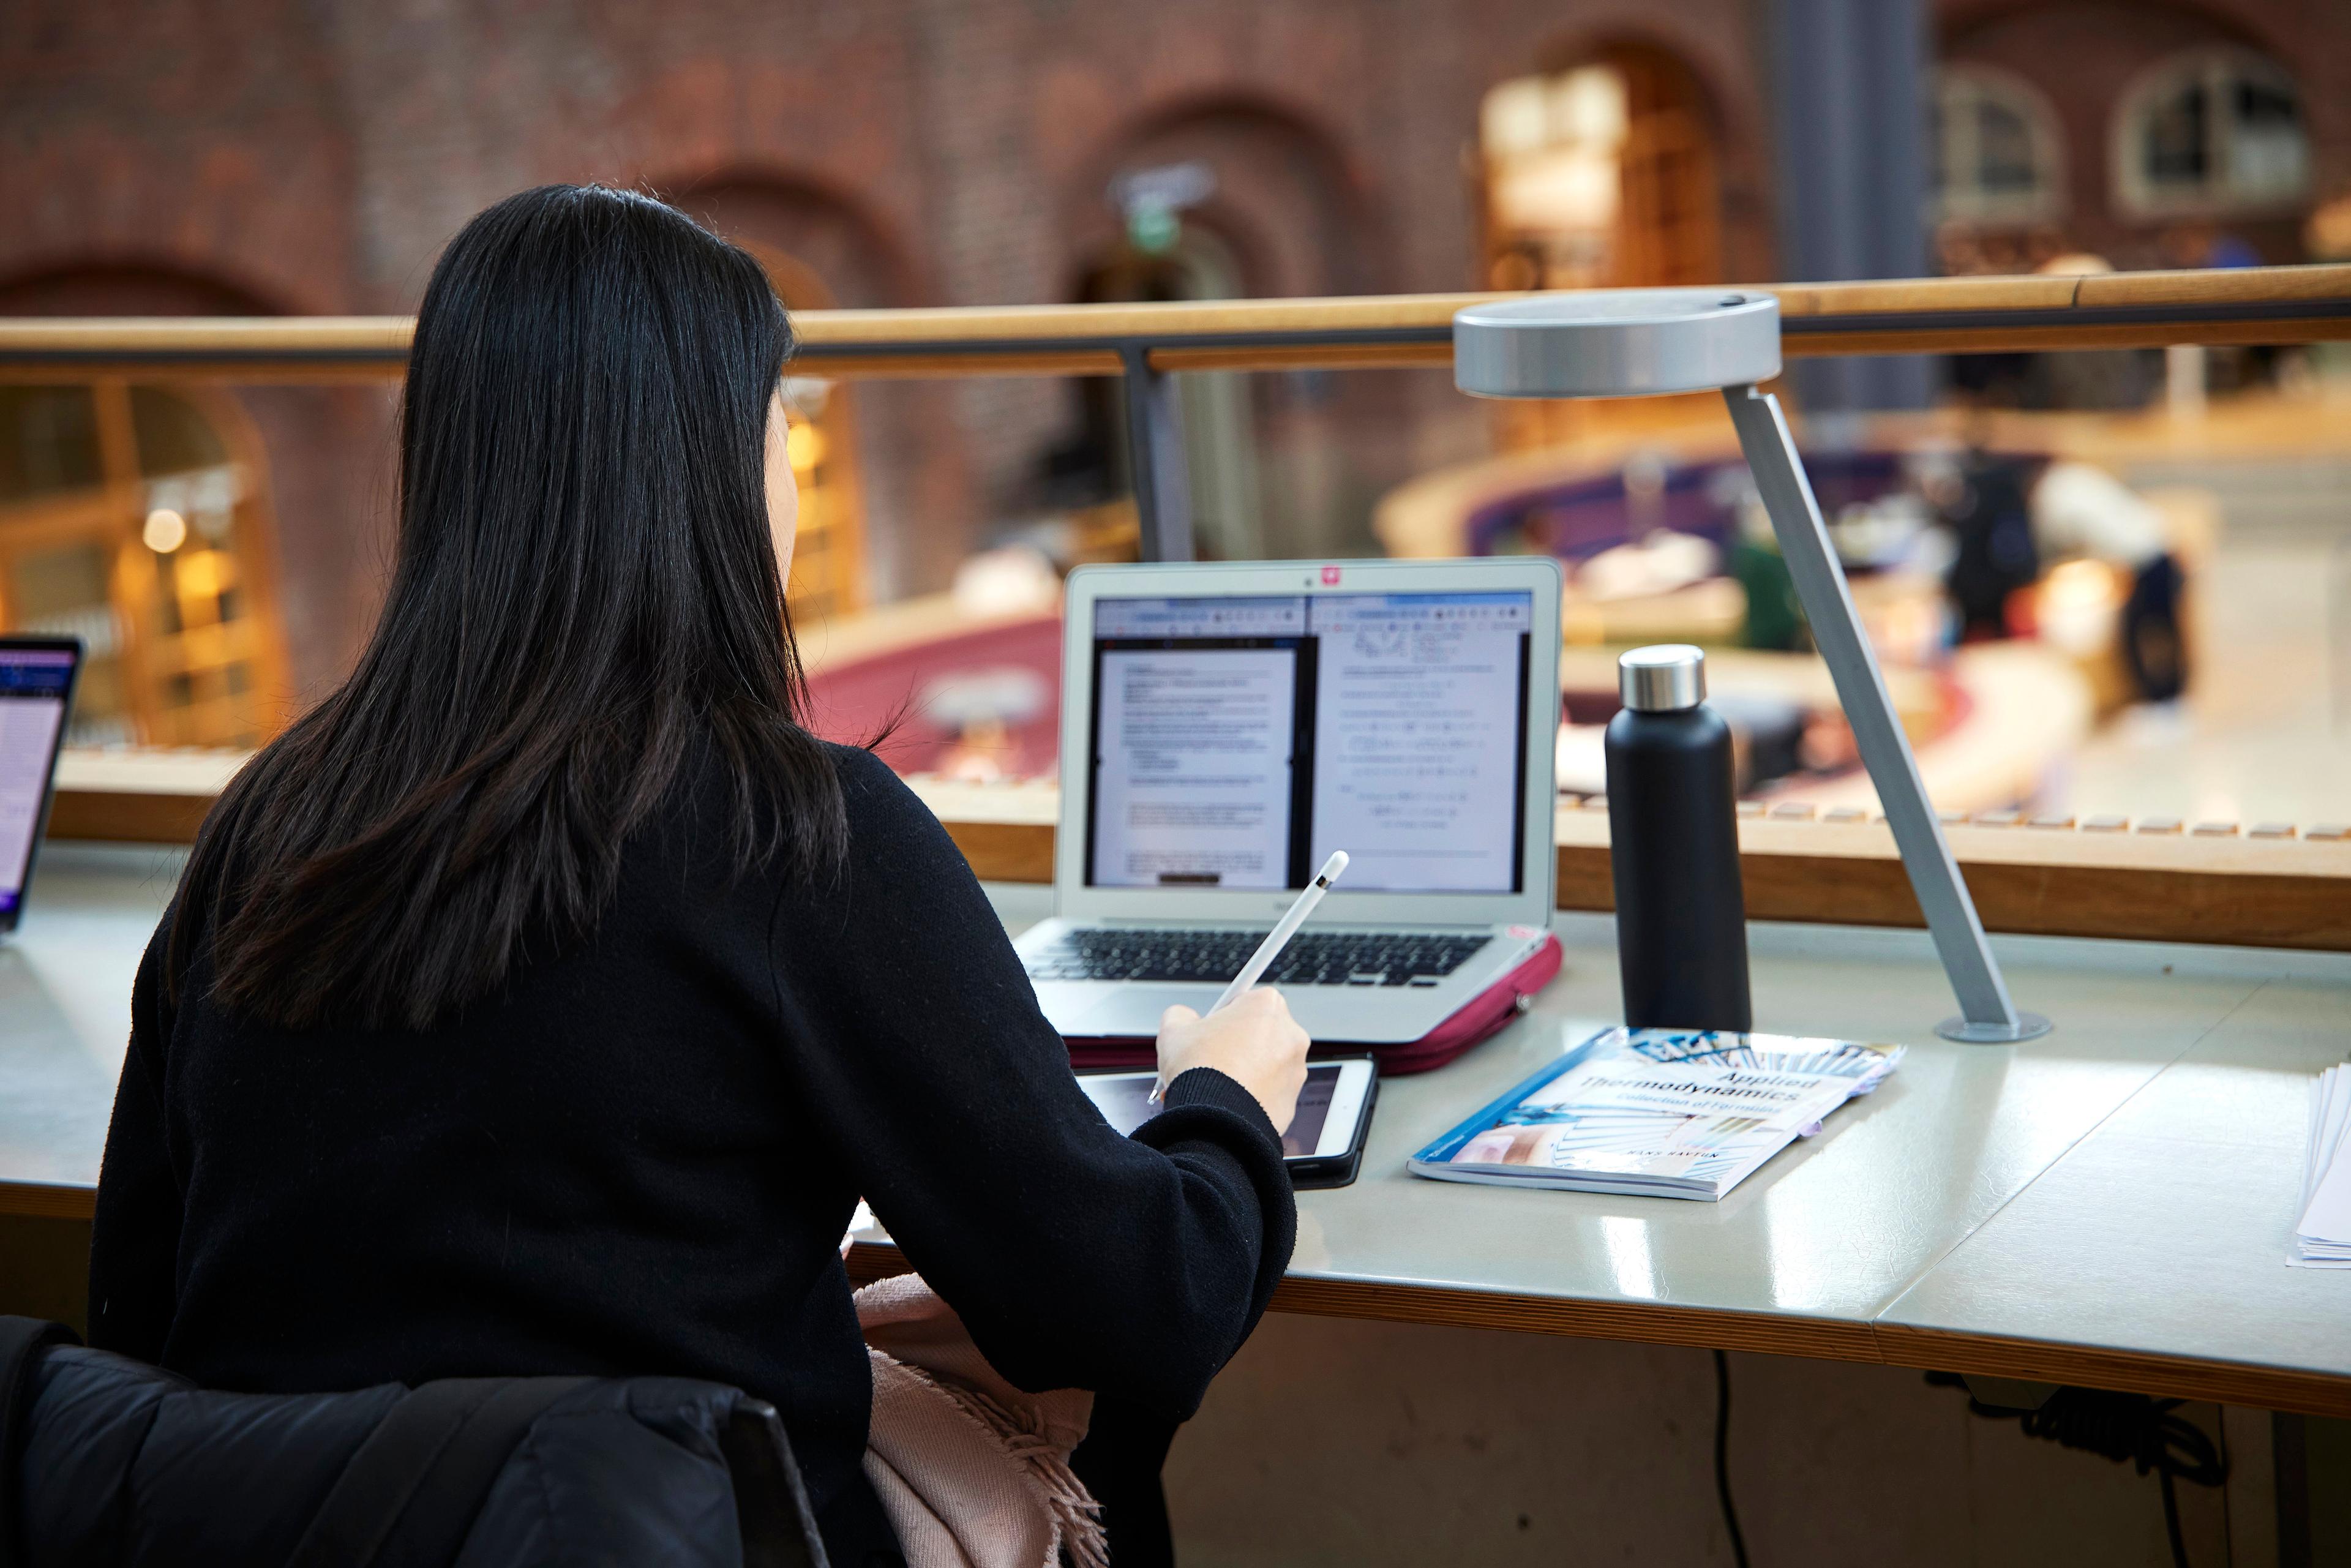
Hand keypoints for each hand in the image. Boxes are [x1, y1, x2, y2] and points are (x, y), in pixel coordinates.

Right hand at [1155, 989, 1310, 1133]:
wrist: (1215, 1120)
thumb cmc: (1199, 1070)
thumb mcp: (1173, 1029)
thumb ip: (1181, 1014)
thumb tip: (1183, 1018)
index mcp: (1267, 1006)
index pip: (1246, 1001)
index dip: (1223, 1017)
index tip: (1211, 1030)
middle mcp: (1290, 1035)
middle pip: (1259, 1034)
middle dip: (1236, 1046)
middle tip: (1209, 1060)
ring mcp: (1295, 1070)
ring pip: (1265, 1066)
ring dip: (1244, 1072)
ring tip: (1215, 1085)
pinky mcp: (1292, 1101)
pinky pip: (1269, 1093)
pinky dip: (1252, 1097)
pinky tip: (1227, 1102)